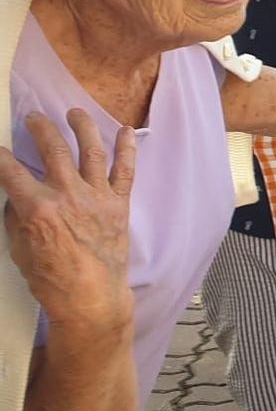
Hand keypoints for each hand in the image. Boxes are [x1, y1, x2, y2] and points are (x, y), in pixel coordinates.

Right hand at [0, 110, 134, 329]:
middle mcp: (68, 194)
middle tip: (34, 117)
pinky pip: (125, 172)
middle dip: (40, 127)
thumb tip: (16, 196)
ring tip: (75, 111)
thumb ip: (16, 217)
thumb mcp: (18, 248)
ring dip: (82, 127)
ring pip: (91, 150)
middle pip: (53, 148)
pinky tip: (126, 131)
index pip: (10, 170)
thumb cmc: (50, 279)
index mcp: (37, 207)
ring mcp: (97, 197)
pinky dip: (127, 150)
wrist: (92, 299)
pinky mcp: (119, 205)